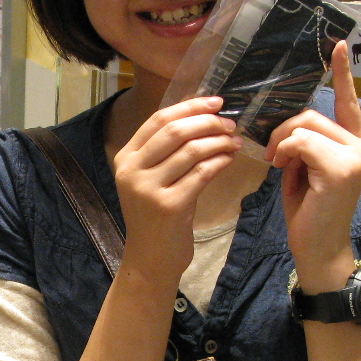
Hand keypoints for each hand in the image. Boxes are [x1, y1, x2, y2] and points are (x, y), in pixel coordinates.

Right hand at [112, 95, 238, 284]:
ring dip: (219, 141)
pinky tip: (230, 158)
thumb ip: (167, 151)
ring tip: (234, 141)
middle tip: (230, 124)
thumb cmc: (156, 216)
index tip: (216, 102)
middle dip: (208, 122)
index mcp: (125, 158)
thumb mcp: (152, 180)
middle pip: (175, 131)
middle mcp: (132, 171)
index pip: (158, 119)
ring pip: (191, 150)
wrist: (151, 259)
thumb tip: (204, 117)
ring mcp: (149, 189)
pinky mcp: (169, 206)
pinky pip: (202, 173)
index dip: (190, 106)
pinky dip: (220, 161)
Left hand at [263, 42, 360, 293]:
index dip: (343, 72)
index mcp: (354, 143)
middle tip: (272, 157)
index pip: (348, 101)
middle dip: (282, 130)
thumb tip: (287, 123)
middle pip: (311, 113)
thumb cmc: (308, 211)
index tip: (339, 43)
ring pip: (304, 125)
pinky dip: (284, 152)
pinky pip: (301, 142)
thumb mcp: (304, 168)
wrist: (317, 248)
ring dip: (280, 143)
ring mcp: (355, 156)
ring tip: (277, 166)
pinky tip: (282, 171)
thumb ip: (304, 143)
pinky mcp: (342, 168)